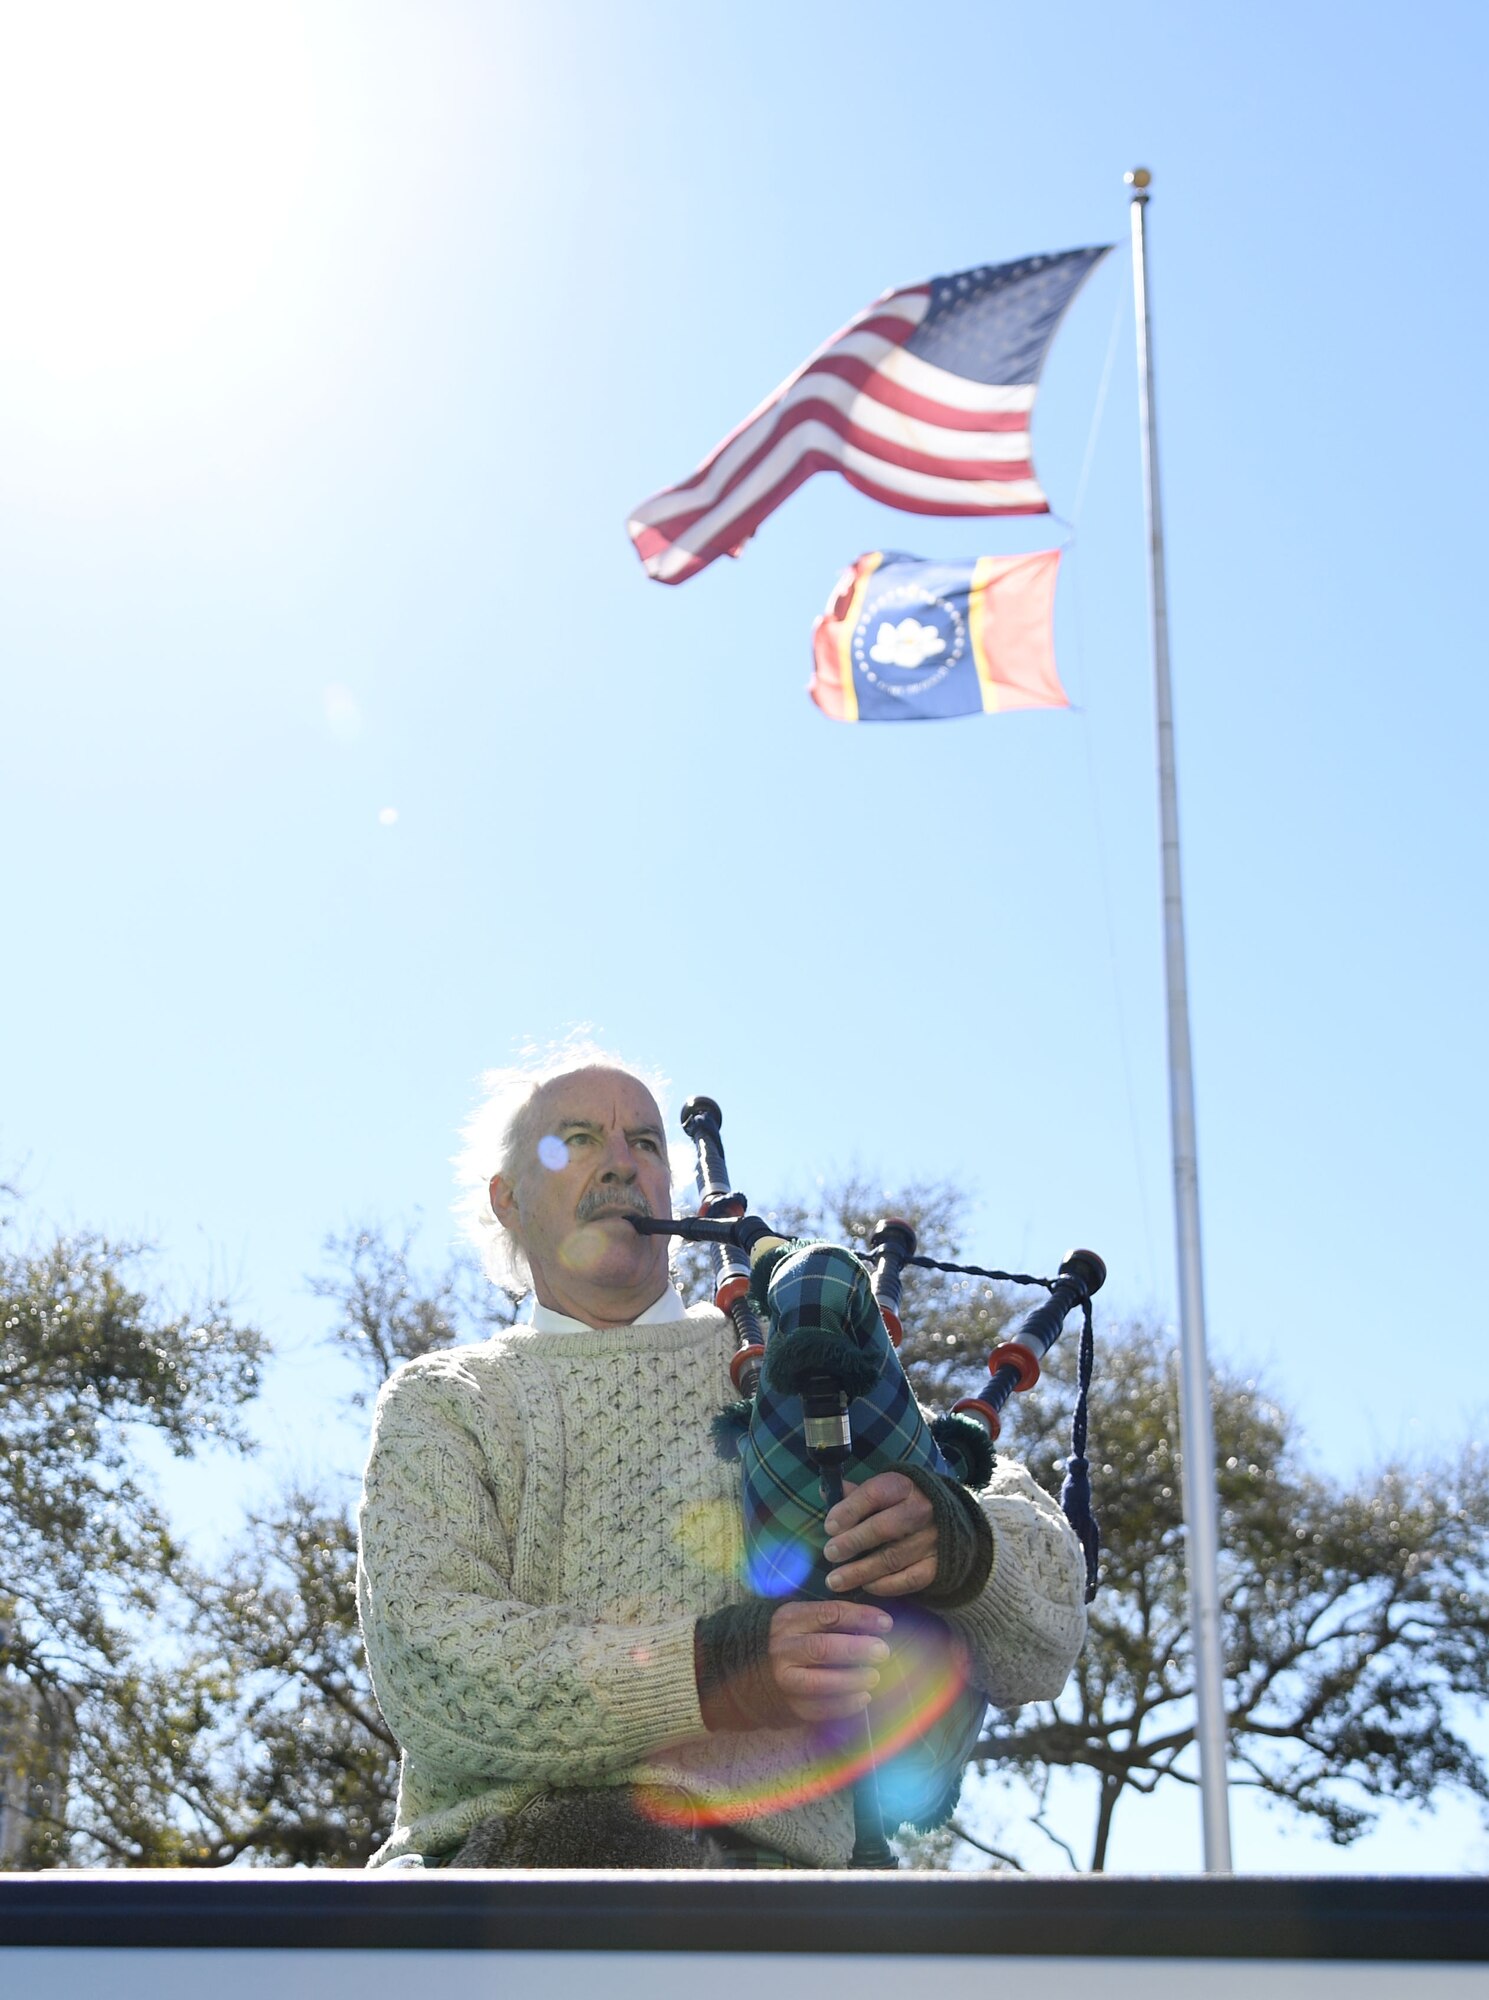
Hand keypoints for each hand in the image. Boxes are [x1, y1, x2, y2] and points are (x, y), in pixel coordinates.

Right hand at [767, 1599, 893, 1721]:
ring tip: (873, 1677)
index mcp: (789, 1620)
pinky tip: (863, 1698)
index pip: (828, 1614)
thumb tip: (873, 1624)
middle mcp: (784, 1649)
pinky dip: (846, 1705)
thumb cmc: (782, 1641)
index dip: (860, 1617)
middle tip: (882, 1652)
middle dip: (857, 1650)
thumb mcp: (796, 1619)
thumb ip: (827, 1620)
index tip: (886, 1623)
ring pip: (822, 1682)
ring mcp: (785, 1680)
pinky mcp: (789, 1707)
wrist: (743, 1676)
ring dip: (854, 1680)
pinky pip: (821, 1709)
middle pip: (824, 1648)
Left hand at [822, 1470, 937, 1596]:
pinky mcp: (937, 1565)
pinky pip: (908, 1579)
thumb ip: (855, 1494)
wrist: (947, 1519)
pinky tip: (865, 1586)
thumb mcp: (883, 1490)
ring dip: (860, 1572)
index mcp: (903, 1486)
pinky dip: (884, 1586)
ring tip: (835, 1581)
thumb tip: (824, 1493)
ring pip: (892, 1558)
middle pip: (883, 1528)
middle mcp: (921, 1510)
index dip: (849, 1510)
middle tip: (830, 1554)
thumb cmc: (903, 1503)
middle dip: (853, 1542)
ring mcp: (931, 1539)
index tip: (829, 1527)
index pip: (873, 1495)